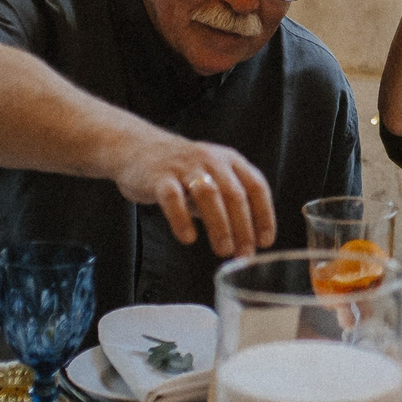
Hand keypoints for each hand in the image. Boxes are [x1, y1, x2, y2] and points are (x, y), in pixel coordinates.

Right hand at [119, 134, 276, 257]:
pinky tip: (189, 238)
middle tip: (243, 254)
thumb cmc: (182, 173)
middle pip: (235, 193)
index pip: (256, 186)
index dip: (264, 215)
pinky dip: (182, 219)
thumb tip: (248, 242)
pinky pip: (173, 198)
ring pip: (208, 195)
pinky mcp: (159, 177)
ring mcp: (185, 167)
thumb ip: (228, 205)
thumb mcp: (212, 180)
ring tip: (223, 250)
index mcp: (230, 160)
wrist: (138, 147)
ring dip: (220, 225)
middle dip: (243, 227)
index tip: (264, 242)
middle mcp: (211, 160)